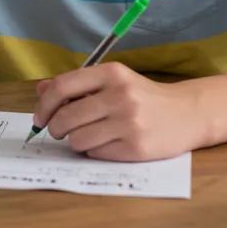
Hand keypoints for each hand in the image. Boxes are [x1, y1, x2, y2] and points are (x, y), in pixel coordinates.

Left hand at [32, 62, 204, 160]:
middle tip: (59, 130)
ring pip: (78, 139)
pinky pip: (96, 154)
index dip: (44, 105)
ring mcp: (129, 123)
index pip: (62, 87)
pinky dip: (94, 151)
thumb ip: (77, 84)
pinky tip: (107, 143)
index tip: (39, 117)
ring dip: (76, 141)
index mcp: (111, 74)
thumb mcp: (113, 81)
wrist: (187, 114)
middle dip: (56, 127)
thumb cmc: (142, 96)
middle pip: (66, 117)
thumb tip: (41, 90)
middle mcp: (120, 96)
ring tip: (88, 136)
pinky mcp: (136, 148)